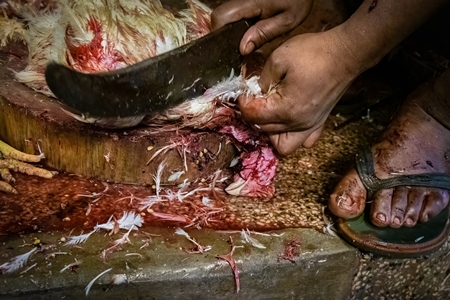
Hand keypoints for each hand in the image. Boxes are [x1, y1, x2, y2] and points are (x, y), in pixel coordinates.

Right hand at [211, 0, 313, 54]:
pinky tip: (252, 27)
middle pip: (219, 16)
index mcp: (250, 2)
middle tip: (245, 43)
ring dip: (233, 27)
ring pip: (226, 14)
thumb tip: (242, 49)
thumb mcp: (287, 20)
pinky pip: (234, 11)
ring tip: (251, 35)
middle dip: (227, 33)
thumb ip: (264, 34)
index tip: (232, 47)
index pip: (220, 17)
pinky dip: (238, 22)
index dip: (220, 34)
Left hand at [239, 28, 360, 154]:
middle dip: (254, 114)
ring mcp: (310, 126)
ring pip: (281, 143)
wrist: (346, 53)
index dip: (243, 102)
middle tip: (255, 97)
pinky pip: (303, 141)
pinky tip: (288, 120)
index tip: (245, 91)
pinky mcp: (319, 122)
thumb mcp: (279, 58)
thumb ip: (262, 78)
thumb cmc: (315, 53)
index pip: (253, 116)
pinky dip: (292, 135)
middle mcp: (298, 123)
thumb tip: (255, 89)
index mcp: (286, 109)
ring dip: (270, 131)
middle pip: (263, 129)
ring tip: (269, 112)